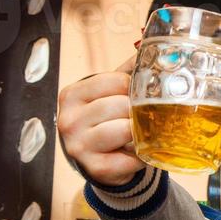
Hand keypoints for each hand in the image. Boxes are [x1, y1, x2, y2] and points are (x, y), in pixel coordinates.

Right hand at [57, 55, 141, 187]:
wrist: (95, 161)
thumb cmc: (103, 123)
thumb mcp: (105, 95)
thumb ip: (124, 73)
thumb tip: (151, 51)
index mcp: (72, 95)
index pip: (114, 81)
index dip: (133, 87)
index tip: (136, 95)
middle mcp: (69, 119)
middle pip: (121, 105)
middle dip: (138, 111)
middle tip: (142, 117)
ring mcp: (79, 146)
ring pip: (125, 130)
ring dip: (140, 133)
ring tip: (140, 134)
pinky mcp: (95, 168)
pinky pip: (130, 158)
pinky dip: (141, 156)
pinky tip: (137, 152)